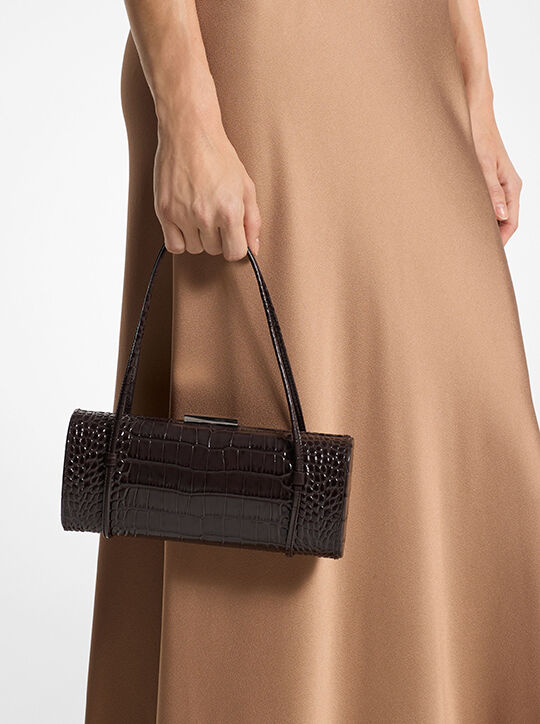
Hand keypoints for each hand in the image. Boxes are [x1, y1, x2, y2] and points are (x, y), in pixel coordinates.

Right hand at [153, 108, 260, 260]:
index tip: (232, 237)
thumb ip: (253, 221)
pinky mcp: (164, 212)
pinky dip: (180, 239)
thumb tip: (254, 249)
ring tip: (199, 214)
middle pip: (214, 250)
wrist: (189, 132)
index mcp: (229, 211)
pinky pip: (173, 245)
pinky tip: (185, 223)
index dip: (235, 246)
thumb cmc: (220, 156)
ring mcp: (182, 215)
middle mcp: (205, 216)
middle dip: (217, 238)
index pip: (234, 253)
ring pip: (194, 249)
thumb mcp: (246, 186)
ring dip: (198, 238)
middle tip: (214, 215)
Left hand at [470, 106, 521, 245]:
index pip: (512, 223)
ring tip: (464, 237)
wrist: (474, 115)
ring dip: (483, 225)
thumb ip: (491, 190)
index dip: (500, 241)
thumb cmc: (478, 136)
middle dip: (490, 236)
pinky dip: (478, 213)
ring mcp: (499, 184)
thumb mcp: (482, 164)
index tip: (485, 253)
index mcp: (512, 186)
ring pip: (495, 213)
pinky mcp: (488, 180)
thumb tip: (501, 215)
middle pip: (504, 221)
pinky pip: (487, 203)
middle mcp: (508, 187)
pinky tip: (462, 218)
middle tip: (470, 249)